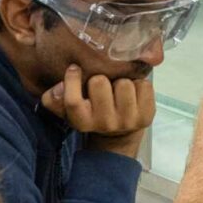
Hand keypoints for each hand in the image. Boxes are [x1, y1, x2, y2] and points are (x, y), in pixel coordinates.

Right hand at [42, 65, 156, 154]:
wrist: (119, 134)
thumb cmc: (91, 112)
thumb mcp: (69, 109)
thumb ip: (55, 98)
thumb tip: (61, 83)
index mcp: (82, 122)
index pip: (73, 101)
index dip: (72, 80)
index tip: (75, 68)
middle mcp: (105, 124)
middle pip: (99, 83)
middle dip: (101, 78)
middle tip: (103, 84)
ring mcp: (127, 121)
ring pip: (124, 83)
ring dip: (122, 81)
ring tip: (119, 89)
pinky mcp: (147, 116)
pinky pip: (144, 86)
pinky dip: (139, 84)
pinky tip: (134, 93)